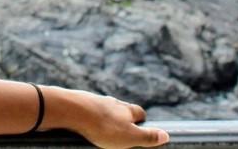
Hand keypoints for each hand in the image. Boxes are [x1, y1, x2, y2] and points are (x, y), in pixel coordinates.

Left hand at [50, 87, 169, 148]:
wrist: (71, 110)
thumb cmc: (102, 126)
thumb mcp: (129, 136)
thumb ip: (147, 137)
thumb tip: (166, 136)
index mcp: (126, 109)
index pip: (139, 112)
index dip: (142, 121)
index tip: (143, 127)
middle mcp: (111, 102)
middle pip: (121, 109)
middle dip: (123, 118)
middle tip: (123, 129)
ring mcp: (94, 101)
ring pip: (104, 109)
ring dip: (106, 117)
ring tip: (104, 128)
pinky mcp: (79, 103)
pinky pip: (87, 110)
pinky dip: (89, 116)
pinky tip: (85, 124)